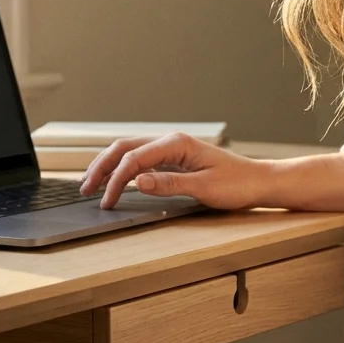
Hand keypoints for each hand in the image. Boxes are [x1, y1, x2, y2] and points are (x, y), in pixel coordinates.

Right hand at [78, 133, 269, 209]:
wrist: (258, 182)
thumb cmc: (237, 184)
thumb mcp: (204, 187)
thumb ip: (169, 183)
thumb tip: (137, 181)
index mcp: (176, 143)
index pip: (134, 159)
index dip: (115, 180)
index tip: (106, 201)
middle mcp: (171, 141)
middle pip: (124, 148)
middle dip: (101, 167)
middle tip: (85, 188)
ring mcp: (171, 149)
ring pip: (130, 152)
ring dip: (108, 166)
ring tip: (91, 183)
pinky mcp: (173, 159)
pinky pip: (141, 160)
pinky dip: (123, 169)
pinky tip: (114, 179)